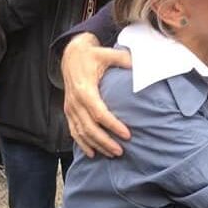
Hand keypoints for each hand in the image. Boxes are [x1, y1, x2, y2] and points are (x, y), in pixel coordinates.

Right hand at [62, 33, 131, 157]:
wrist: (71, 54)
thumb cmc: (91, 55)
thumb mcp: (107, 53)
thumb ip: (122, 59)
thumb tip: (139, 65)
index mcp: (85, 90)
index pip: (99, 113)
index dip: (113, 125)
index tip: (127, 134)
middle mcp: (75, 102)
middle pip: (90, 128)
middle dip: (105, 141)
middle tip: (120, 151)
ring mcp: (70, 108)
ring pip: (81, 133)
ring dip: (96, 145)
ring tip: (112, 154)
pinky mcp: (69, 111)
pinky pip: (73, 131)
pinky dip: (82, 144)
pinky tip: (92, 153)